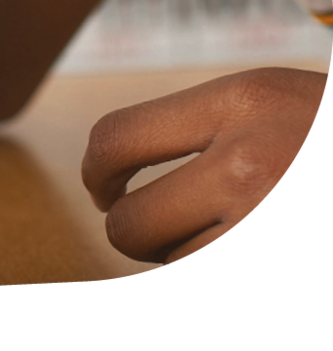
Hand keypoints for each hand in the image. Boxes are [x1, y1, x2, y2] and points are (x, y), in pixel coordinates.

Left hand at [81, 66, 327, 261]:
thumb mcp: (279, 99)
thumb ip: (207, 125)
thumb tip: (120, 172)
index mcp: (241, 103)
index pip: (118, 136)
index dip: (96, 173)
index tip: (103, 190)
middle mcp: (248, 165)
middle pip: (133, 223)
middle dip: (136, 235)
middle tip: (161, 233)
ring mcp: (265, 221)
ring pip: (175, 265)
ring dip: (187, 260)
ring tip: (219, 235)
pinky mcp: (279, 264)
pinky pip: (207, 277)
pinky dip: (210, 265)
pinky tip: (230, 242)